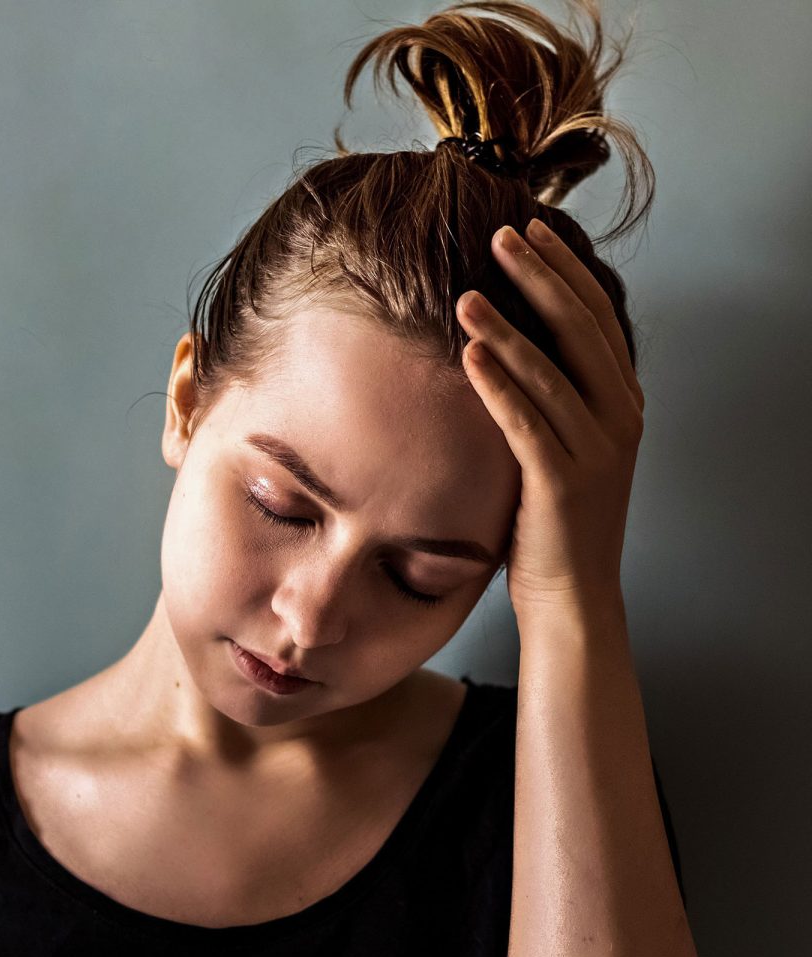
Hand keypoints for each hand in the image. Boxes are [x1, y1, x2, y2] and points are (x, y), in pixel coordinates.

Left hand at [456, 218, 644, 612]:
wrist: (573, 594)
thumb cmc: (555, 518)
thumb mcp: (567, 445)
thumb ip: (554, 396)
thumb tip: (511, 342)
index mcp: (622, 402)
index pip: (597, 318)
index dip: (565, 270)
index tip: (530, 231)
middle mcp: (619, 418)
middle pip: (581, 330)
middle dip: (540, 278)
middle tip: (500, 236)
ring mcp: (596, 451)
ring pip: (550, 373)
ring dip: (506, 328)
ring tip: (466, 293)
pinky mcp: (563, 483)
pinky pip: (526, 423)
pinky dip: (498, 386)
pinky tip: (469, 355)